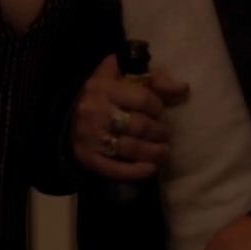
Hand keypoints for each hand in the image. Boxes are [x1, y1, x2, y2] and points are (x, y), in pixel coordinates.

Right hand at [70, 52, 188, 181]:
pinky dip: (135, 171)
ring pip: (129, 148)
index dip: (157, 107)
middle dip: (158, 132)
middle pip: (138, 126)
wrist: (67, 114)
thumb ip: (155, 80)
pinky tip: (150, 170)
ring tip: (163, 153)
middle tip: (165, 136)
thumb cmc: (104, 93)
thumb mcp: (124, 78)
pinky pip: (114, 168)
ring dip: (152, 153)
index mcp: (105, 87)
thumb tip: (183, 88)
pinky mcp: (86, 157)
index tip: (159, 112)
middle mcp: (95, 111)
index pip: (143, 99)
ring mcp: (90, 136)